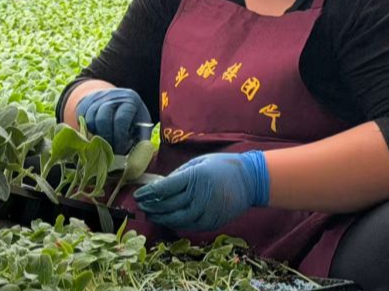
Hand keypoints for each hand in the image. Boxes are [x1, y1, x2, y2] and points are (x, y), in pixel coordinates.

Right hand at [75, 88, 149, 154]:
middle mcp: (112, 96)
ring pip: (90, 120)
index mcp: (130, 100)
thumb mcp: (142, 125)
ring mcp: (97, 97)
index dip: (120, 138)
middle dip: (106, 139)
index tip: (121, 150)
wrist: (117, 100)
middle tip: (110, 151)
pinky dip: (88, 130)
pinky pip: (82, 119)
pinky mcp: (85, 102)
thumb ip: (141, 140)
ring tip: (104, 145)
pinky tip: (97, 136)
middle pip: (102, 119)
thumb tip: (137, 159)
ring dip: (96, 136)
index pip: (121, 120)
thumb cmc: (133, 118)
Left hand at [133, 151, 269, 231]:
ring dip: (161, 218)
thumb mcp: (199, 162)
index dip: (148, 194)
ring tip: (151, 215)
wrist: (251, 180)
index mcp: (194, 177)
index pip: (164, 189)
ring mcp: (206, 211)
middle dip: (151, 207)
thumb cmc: (223, 166)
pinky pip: (190, 226)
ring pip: (177, 220)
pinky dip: (176, 224)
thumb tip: (161, 186)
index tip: (137, 195)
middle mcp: (199, 196)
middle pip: (168, 206)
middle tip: (141, 207)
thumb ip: (180, 174)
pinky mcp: (212, 222)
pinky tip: (169, 220)